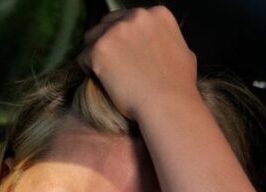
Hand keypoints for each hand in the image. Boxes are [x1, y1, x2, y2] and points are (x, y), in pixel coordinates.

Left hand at [78, 6, 198, 120]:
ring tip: (103, 73)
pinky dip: (87, 69)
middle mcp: (136, 16)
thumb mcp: (183, 52)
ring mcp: (116, 31)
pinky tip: (99, 81)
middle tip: (109, 64)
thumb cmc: (177, 86)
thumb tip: (162, 44)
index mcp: (157, 13)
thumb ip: (166, 41)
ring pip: (91, 38)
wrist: (167, 104)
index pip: (128, 18)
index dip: (122, 36)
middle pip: (107, 24)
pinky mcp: (99, 49)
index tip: (122, 52)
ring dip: (94, 54)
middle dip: (106, 42)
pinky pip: (82, 57)